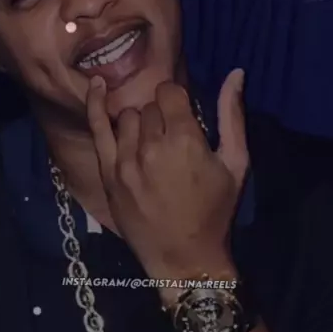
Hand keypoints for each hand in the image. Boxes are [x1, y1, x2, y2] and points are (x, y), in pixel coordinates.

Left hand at [86, 69, 248, 286]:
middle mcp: (151, 146)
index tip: (185, 116)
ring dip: (141, 123)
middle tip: (173, 138)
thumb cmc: (216, 213)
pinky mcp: (109, 175)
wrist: (184, 259)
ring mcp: (125, 160)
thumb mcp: (236, 164)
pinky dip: (96, 104)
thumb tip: (236, 72)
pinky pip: (98, 129)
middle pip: (150, 107)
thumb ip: (232, 116)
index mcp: (184, 140)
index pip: (170, 92)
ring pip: (128, 118)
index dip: (178, 100)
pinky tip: (97, 86)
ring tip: (152, 143)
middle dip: (163, 115)